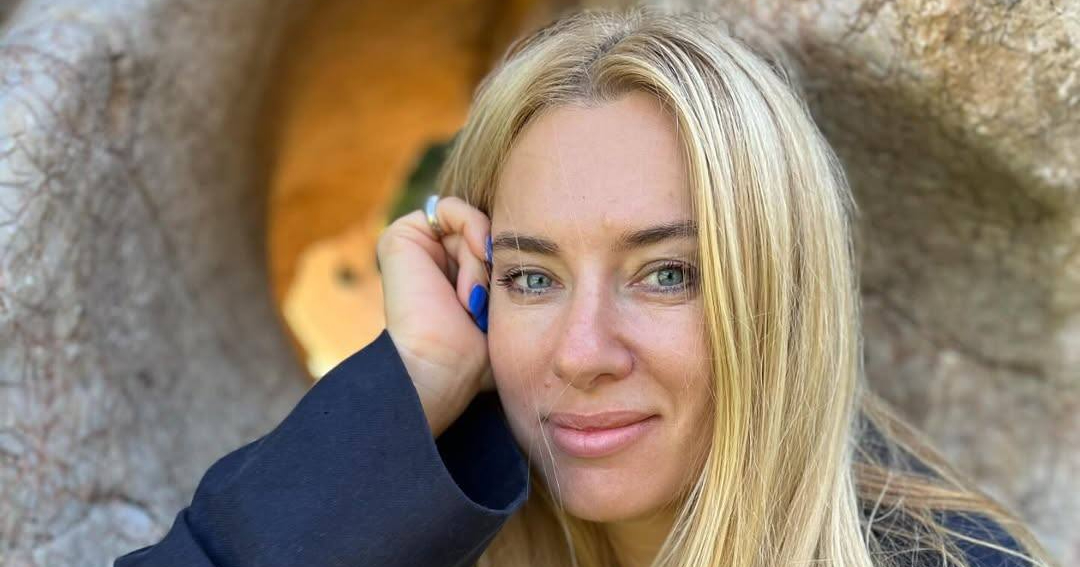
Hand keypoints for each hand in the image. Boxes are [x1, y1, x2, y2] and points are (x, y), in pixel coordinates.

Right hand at [376, 196, 493, 436]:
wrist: (438, 367)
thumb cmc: (474, 355)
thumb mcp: (504, 313)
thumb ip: (512, 285)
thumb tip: (541, 262)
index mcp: (452, 278)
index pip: (493, 246)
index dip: (508, 262)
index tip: (508, 296)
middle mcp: (433, 260)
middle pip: (484, 233)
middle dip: (494, 263)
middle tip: (485, 303)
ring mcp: (416, 247)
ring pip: (471, 224)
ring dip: (482, 260)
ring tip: (472, 299)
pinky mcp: (401, 235)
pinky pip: (450, 209)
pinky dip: (471, 231)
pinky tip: (472, 264)